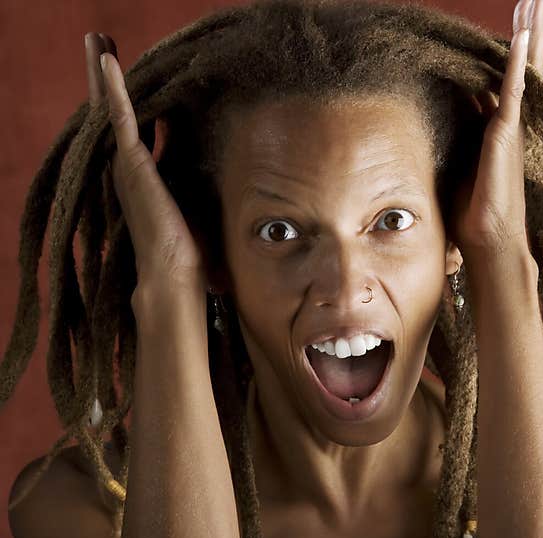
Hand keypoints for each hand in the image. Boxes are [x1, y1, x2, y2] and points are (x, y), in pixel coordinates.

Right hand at [86, 32, 204, 290]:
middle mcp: (129, 168)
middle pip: (118, 116)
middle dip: (109, 84)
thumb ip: (197, 183)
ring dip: (105, 78)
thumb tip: (227, 178)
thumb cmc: (187, 247)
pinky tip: (108, 64)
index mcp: (142, 176)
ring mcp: (127, 166)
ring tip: (98, 44)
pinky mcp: (133, 164)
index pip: (136, 130)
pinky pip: (121, 119)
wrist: (173, 272)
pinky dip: (114, 91)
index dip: (133, 104)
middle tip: (101, 47)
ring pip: (113, 111)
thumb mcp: (193, 204)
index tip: (134, 81)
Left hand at [454, 0, 542, 260]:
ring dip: (528, 34)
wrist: (488, 241)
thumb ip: (450, 144)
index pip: (501, 81)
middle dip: (525, 33)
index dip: (504, 54)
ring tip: (534, 0)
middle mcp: (509, 123)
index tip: (509, 28)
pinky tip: (522, 34)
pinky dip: (518, 61)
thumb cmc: (470, 214)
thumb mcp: (456, 168)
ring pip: (523, 70)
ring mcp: (511, 127)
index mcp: (497, 130)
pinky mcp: (506, 134)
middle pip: (519, 68)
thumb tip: (425, 133)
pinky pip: (514, 89)